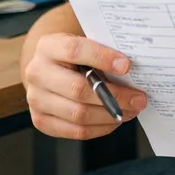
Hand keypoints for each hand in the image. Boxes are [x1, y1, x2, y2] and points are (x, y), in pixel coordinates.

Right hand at [22, 33, 145, 139]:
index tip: (127, 66)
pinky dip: (100, 128)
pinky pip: (75, 131)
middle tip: (139, 99)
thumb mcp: (86, 44)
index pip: (75, 50)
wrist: (49, 68)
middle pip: (78, 89)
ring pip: (78, 114)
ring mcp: (35, 99)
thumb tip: (135, 69)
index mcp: (48, 46)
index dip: (102, 58)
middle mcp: (37, 72)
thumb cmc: (75, 55)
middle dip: (115, 96)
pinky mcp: (41, 120)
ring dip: (111, 115)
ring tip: (131, 110)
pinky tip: (114, 120)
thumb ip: (104, 52)